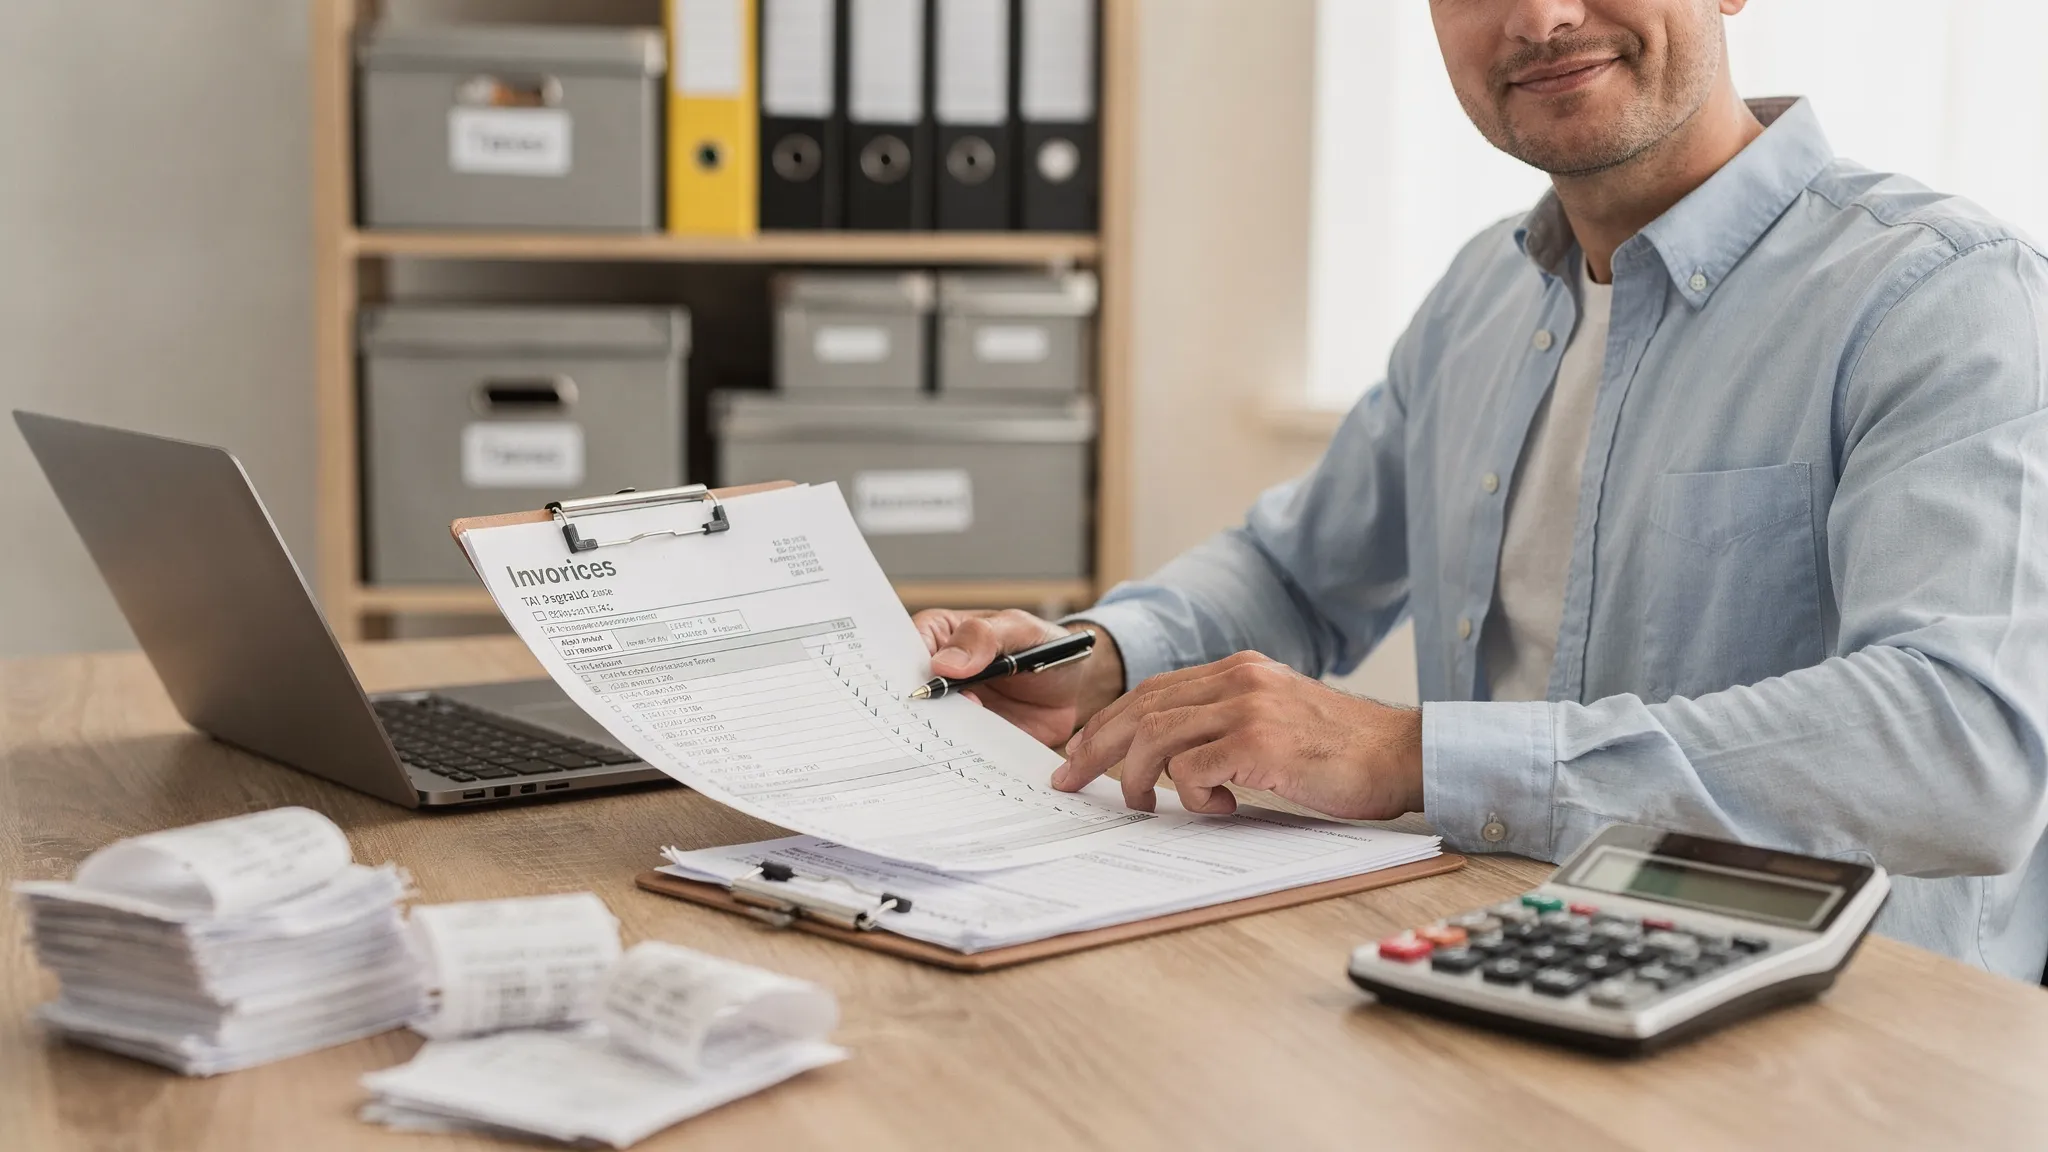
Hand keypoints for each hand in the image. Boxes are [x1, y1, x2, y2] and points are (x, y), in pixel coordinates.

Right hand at [910, 609, 1123, 746]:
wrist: (1074, 684)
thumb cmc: (1042, 644)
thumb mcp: (1019, 629)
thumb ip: (984, 638)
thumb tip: (944, 665)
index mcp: (937, 637)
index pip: (902, 654)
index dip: (898, 673)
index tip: (907, 692)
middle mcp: (937, 676)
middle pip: (910, 697)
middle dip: (913, 714)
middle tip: (927, 724)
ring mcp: (953, 710)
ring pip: (930, 729)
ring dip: (936, 740)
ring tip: (950, 745)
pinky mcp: (970, 739)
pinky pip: (958, 752)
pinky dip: (960, 761)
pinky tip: (966, 766)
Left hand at [1050, 651, 1423, 818]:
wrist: (1403, 754)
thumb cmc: (1344, 751)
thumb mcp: (1277, 719)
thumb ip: (1228, 724)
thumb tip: (1167, 762)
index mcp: (1239, 670)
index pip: (1152, 691)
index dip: (1109, 723)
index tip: (1080, 754)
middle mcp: (1239, 679)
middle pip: (1141, 708)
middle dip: (1095, 747)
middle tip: (1071, 780)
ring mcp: (1249, 707)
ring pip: (1155, 736)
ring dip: (1134, 776)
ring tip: (1139, 804)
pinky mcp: (1260, 742)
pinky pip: (1192, 768)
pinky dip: (1189, 793)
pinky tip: (1217, 807)